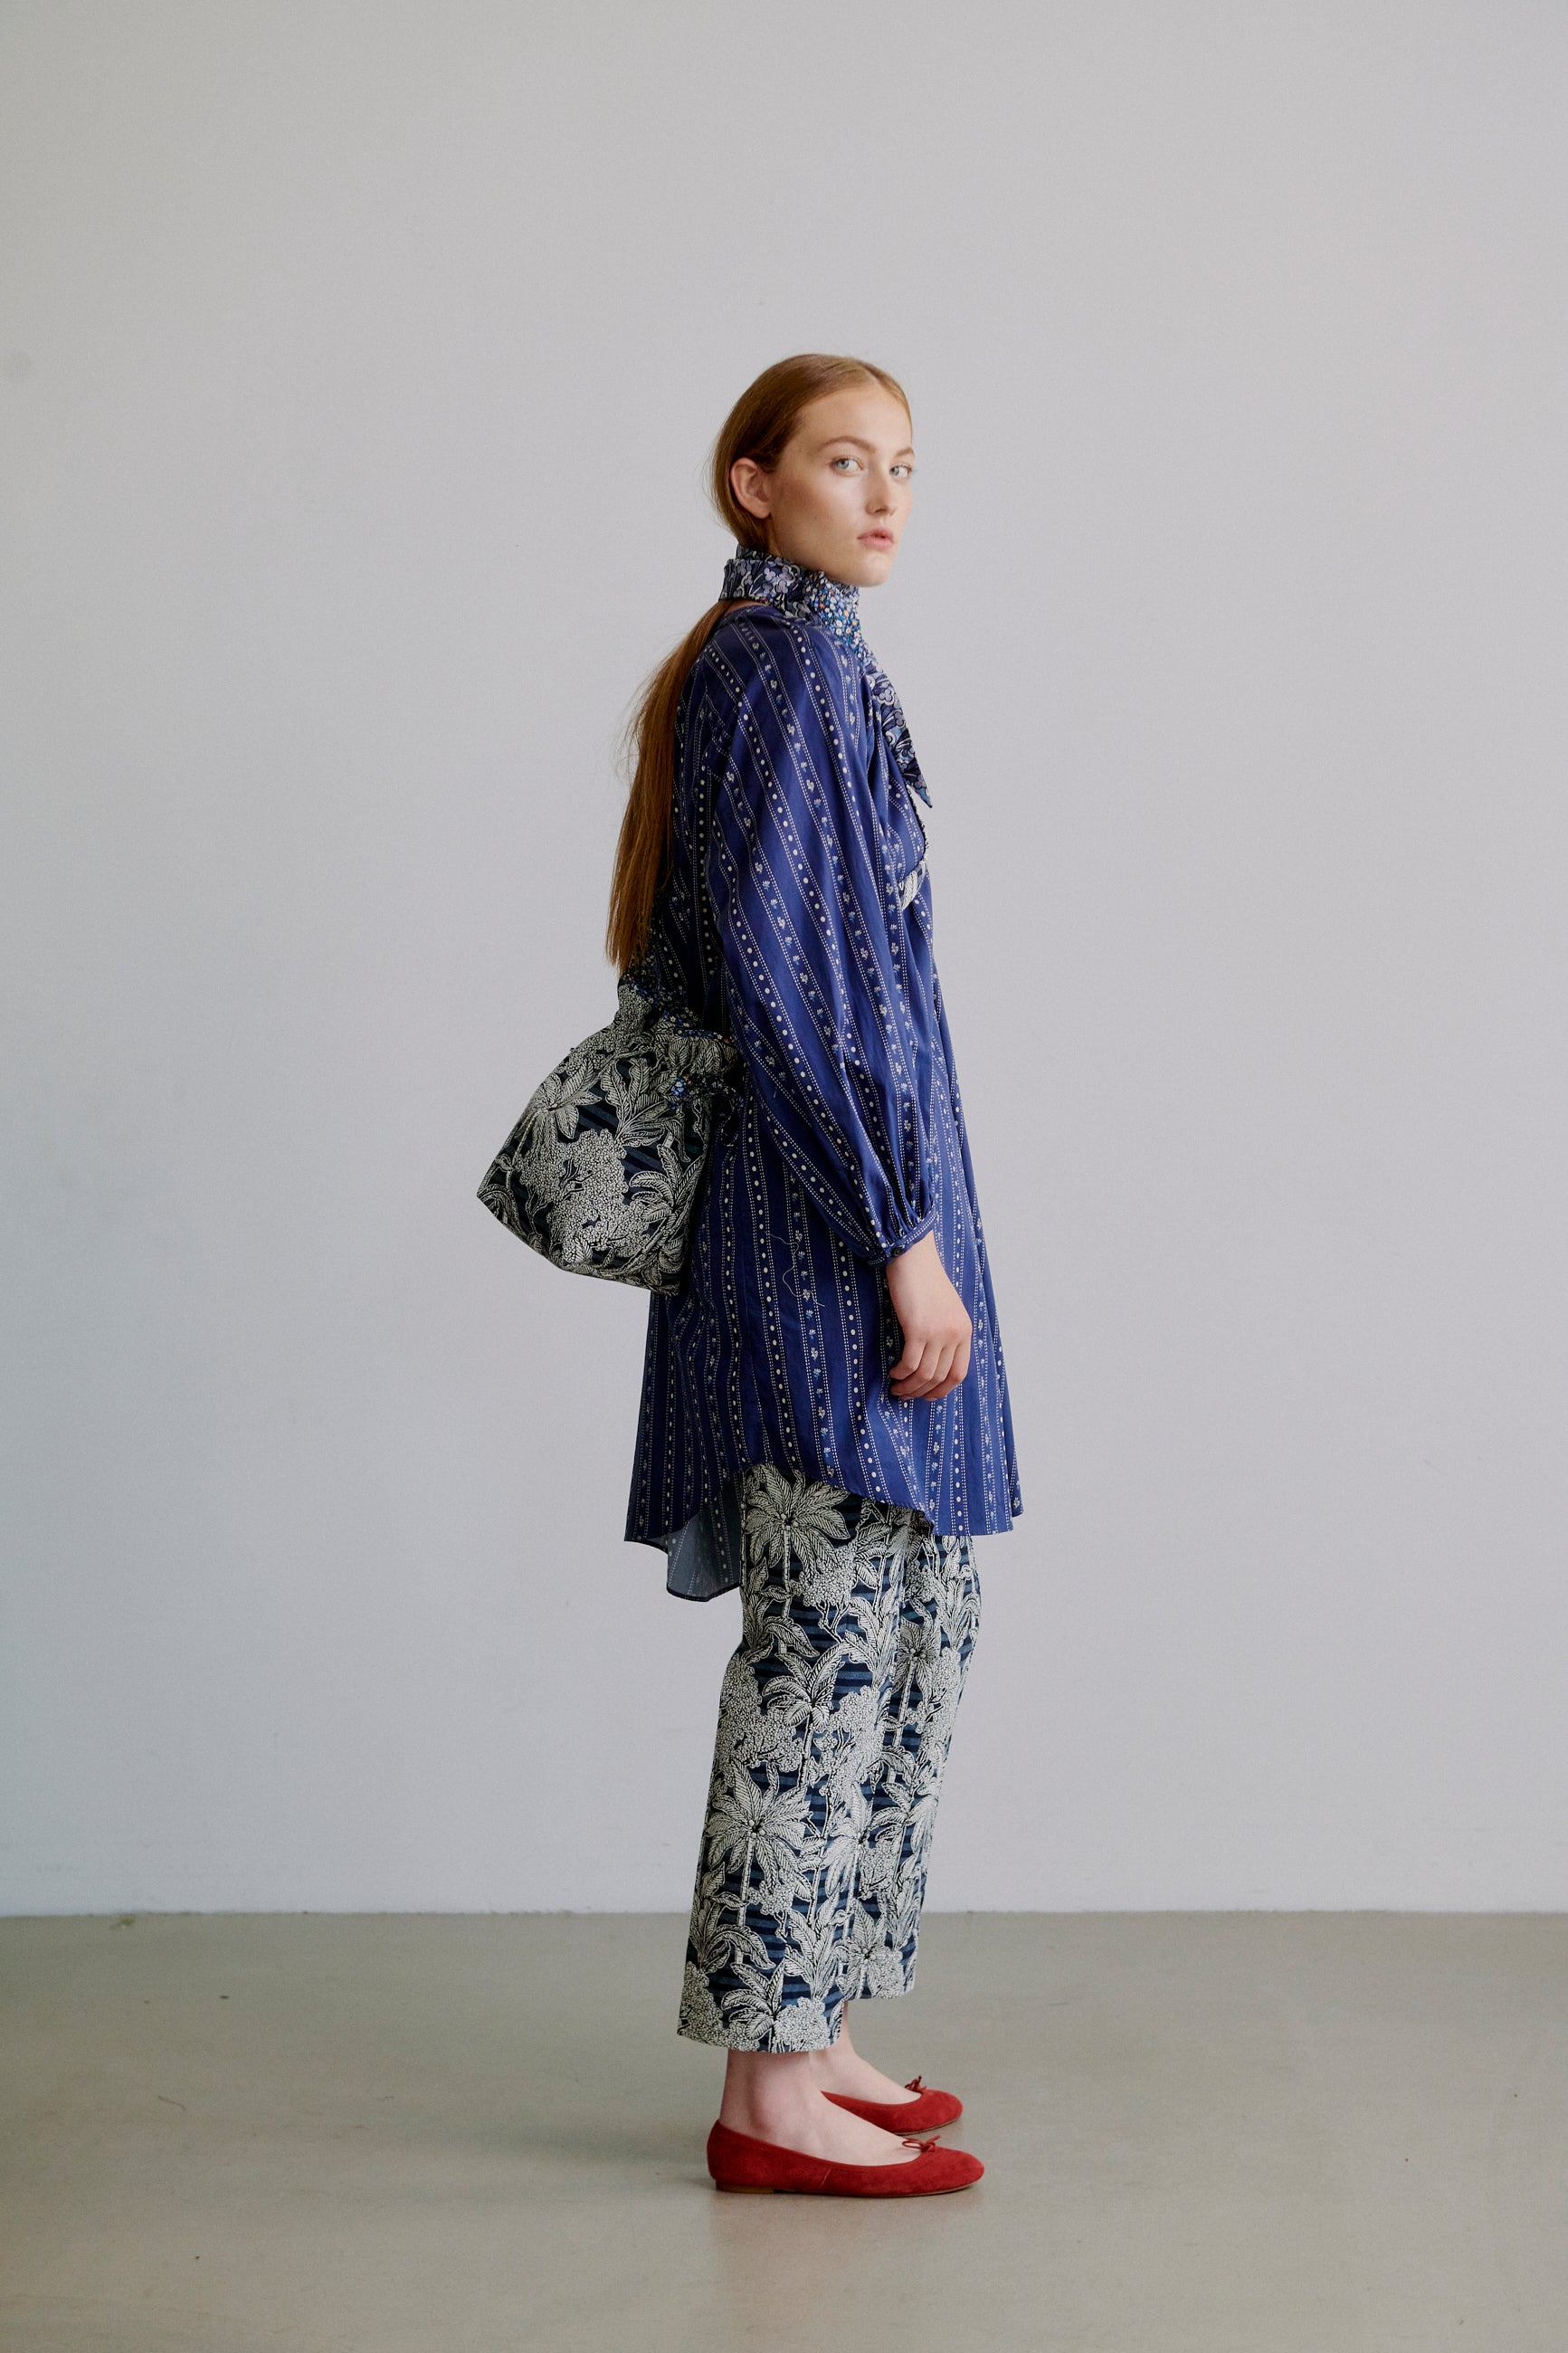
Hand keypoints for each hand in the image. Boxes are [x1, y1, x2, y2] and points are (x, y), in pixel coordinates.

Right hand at [884, 1230, 971, 1400]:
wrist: (913, 1258)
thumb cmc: (924, 1281)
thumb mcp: (945, 1309)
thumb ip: (945, 1333)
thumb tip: (932, 1361)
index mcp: (965, 1331)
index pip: (959, 1373)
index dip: (943, 1390)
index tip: (928, 1396)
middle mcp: (955, 1334)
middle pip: (940, 1377)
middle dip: (921, 1392)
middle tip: (905, 1394)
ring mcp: (938, 1332)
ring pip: (924, 1374)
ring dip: (909, 1386)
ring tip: (897, 1387)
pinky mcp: (918, 1329)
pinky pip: (910, 1363)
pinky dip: (901, 1372)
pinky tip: (893, 1371)